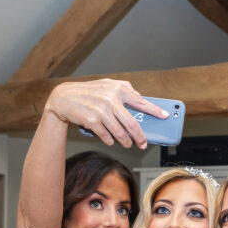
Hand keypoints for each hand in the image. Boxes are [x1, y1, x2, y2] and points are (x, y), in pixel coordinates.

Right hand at [44, 80, 166, 148]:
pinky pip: (107, 136)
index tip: (164, 116)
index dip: (154, 110)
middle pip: (132, 123)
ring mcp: (101, 111)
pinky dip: (111, 140)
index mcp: (117, 89)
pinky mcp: (92, 122)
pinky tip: (112, 140)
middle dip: (140, 136)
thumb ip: (124, 88)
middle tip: (144, 143)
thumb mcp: (106, 84)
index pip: (140, 101)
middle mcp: (110, 100)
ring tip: (128, 143)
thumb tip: (140, 97)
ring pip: (120, 132)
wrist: (63, 98)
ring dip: (126, 141)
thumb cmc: (87, 92)